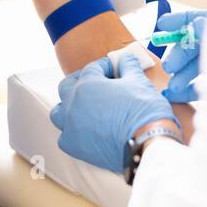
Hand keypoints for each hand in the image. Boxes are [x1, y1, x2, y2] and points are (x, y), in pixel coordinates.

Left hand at [50, 55, 178, 173]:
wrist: (147, 145)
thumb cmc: (143, 112)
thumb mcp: (138, 80)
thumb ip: (128, 65)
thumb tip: (125, 59)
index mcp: (87, 84)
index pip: (93, 68)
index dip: (105, 65)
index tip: (114, 67)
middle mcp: (73, 104)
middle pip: (68, 86)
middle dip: (80, 80)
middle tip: (95, 80)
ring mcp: (71, 126)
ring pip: (59, 112)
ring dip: (68, 106)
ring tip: (82, 105)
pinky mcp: (75, 147)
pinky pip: (64, 137)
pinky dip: (71, 131)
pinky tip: (84, 130)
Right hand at [157, 9, 206, 102]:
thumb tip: (195, 23)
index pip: (197, 20)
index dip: (178, 21)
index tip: (161, 25)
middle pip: (193, 47)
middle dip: (178, 56)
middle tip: (169, 67)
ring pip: (196, 69)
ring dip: (180, 77)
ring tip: (172, 86)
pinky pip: (203, 89)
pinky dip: (188, 92)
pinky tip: (175, 95)